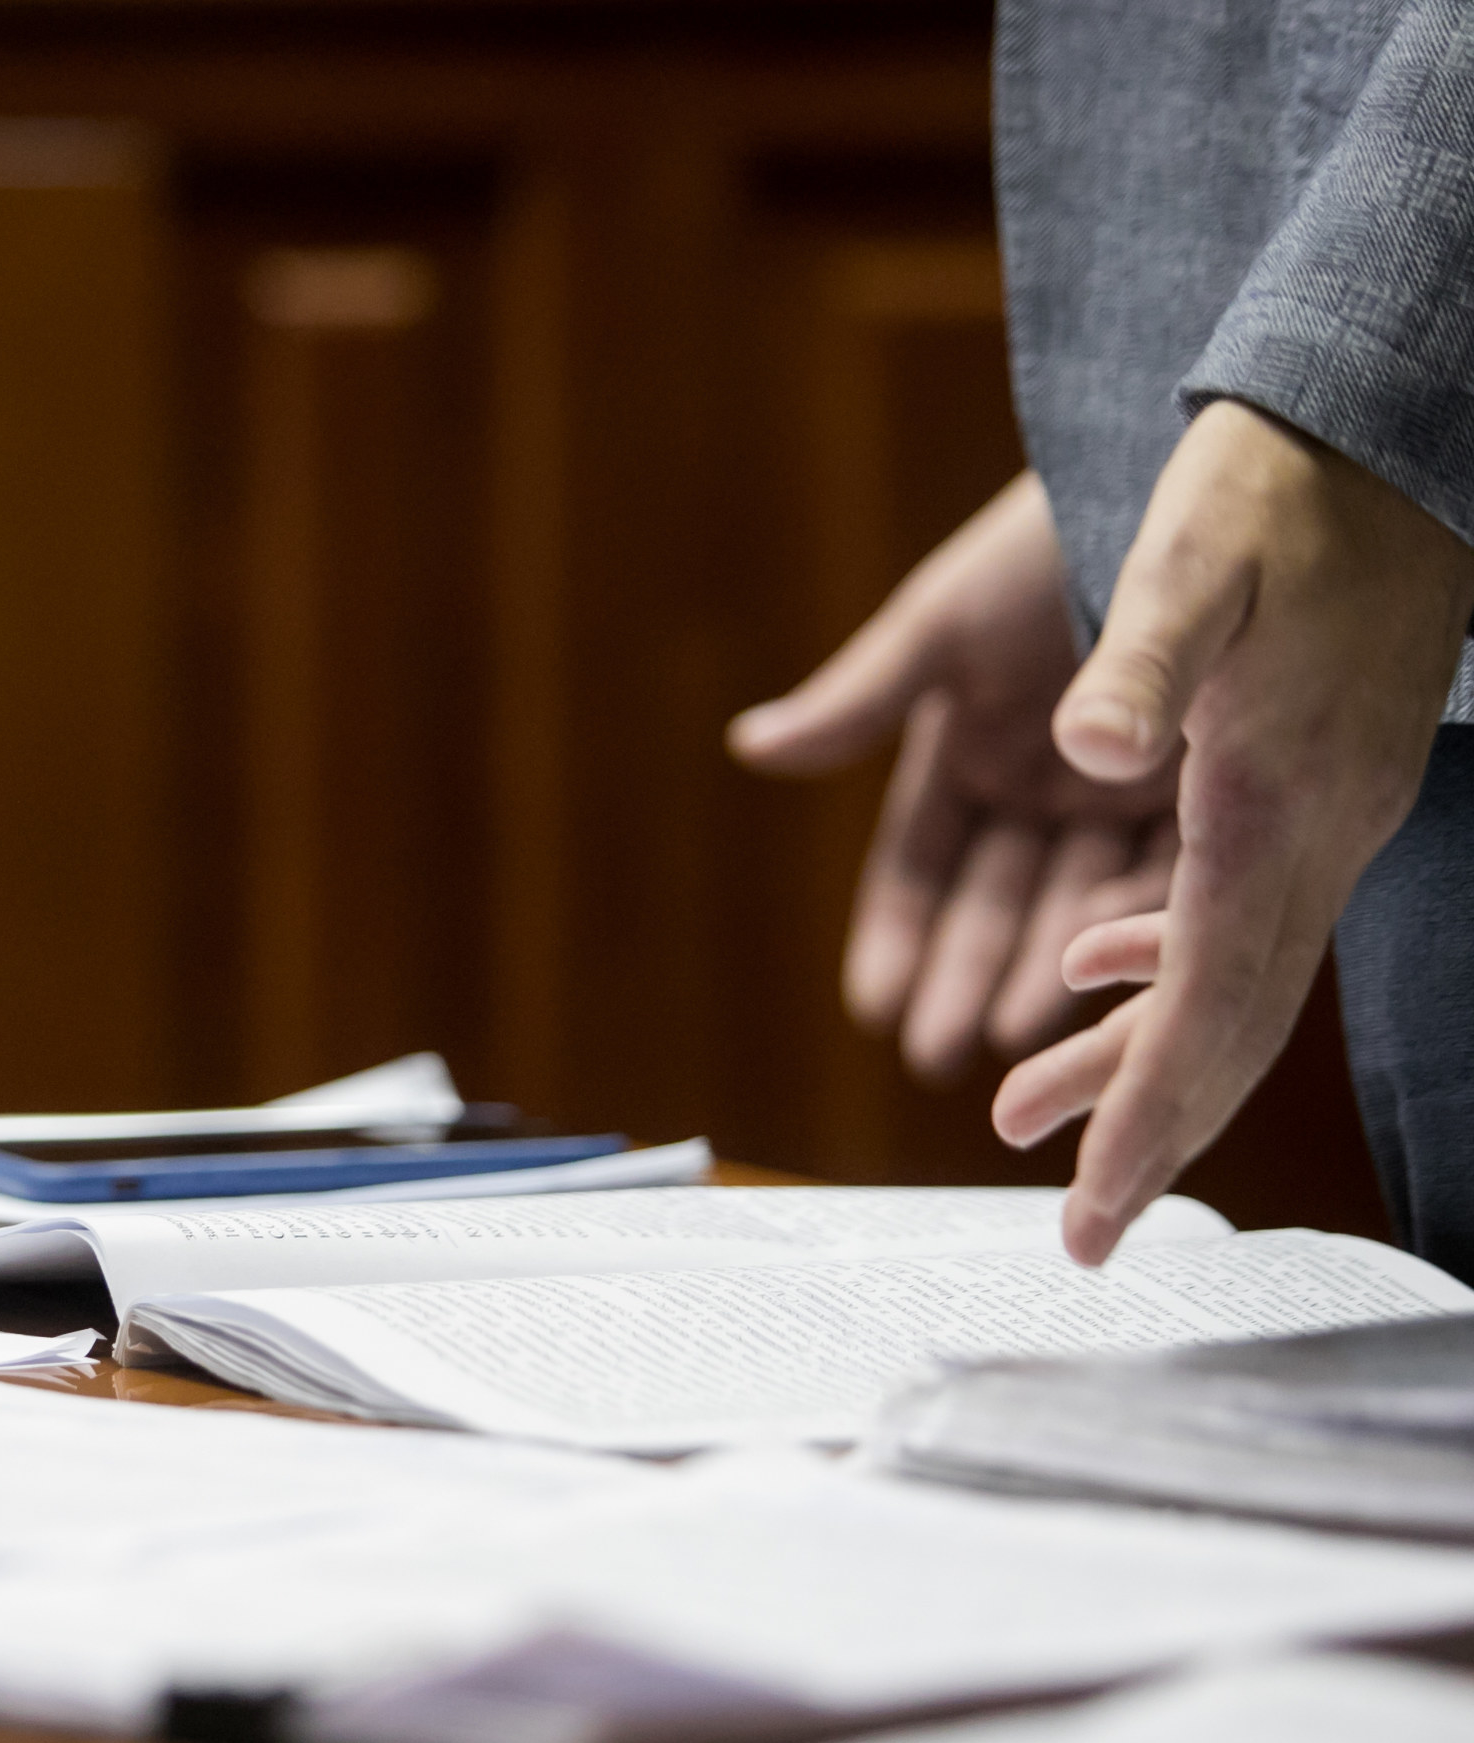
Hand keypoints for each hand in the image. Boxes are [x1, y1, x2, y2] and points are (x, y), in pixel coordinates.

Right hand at [730, 474, 1179, 1080]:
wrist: (1194, 473)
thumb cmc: (1047, 538)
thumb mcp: (943, 625)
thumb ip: (858, 702)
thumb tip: (751, 748)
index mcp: (966, 743)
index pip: (918, 865)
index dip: (896, 936)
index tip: (874, 1007)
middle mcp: (1039, 782)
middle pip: (991, 904)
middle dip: (962, 981)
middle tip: (938, 1056)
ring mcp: (1118, 793)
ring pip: (1071, 907)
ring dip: (1040, 975)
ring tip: (1018, 1041)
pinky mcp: (1204, 788)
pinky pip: (1162, 881)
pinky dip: (1132, 936)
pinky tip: (1109, 989)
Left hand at [994, 402, 1473, 1261]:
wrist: (1393, 415)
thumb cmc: (1281, 477)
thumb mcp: (1194, 554)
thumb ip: (1141, 660)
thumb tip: (1084, 748)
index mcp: (1269, 804)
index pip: (1205, 1005)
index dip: (1145, 1120)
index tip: (1092, 1222)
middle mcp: (1313, 830)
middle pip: (1230, 1022)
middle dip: (1148, 1128)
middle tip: (1078, 1231)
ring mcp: (1327, 807)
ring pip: (1230, 972)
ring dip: (1134, 1050)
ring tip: (1024, 1110)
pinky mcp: (1318, 774)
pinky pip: (1242, 906)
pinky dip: (1164, 956)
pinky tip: (1097, 962)